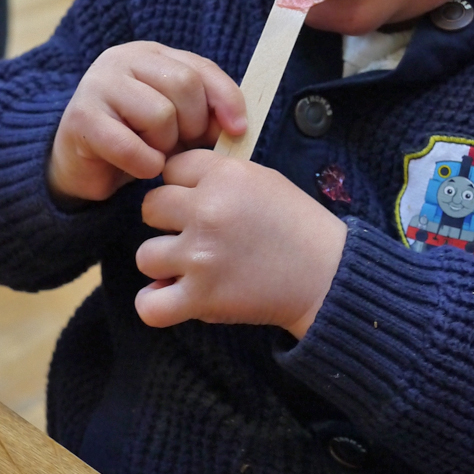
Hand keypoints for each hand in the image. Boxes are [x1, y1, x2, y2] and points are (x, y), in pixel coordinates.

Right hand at [48, 42, 245, 203]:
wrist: (84, 166)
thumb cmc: (139, 140)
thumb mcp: (181, 123)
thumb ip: (208, 114)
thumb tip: (237, 125)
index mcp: (153, 55)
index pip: (202, 67)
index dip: (226, 99)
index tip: (239, 130)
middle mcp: (124, 59)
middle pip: (184, 85)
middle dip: (192, 124)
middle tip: (179, 145)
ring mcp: (99, 83)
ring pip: (160, 113)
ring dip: (165, 145)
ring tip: (153, 151)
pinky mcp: (82, 117)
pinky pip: (130, 146)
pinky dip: (144, 164)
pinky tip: (142, 167)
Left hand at [135, 149, 346, 337]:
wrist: (328, 275)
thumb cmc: (299, 226)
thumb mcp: (264, 180)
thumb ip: (219, 177)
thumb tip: (175, 184)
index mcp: (225, 176)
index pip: (172, 168)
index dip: (183, 186)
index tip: (201, 202)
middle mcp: (207, 211)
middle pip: (150, 207)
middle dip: (168, 221)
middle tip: (196, 235)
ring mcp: (200, 256)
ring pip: (146, 255)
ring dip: (166, 264)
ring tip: (192, 269)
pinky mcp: (202, 297)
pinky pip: (149, 305)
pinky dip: (155, 304)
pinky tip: (172, 298)